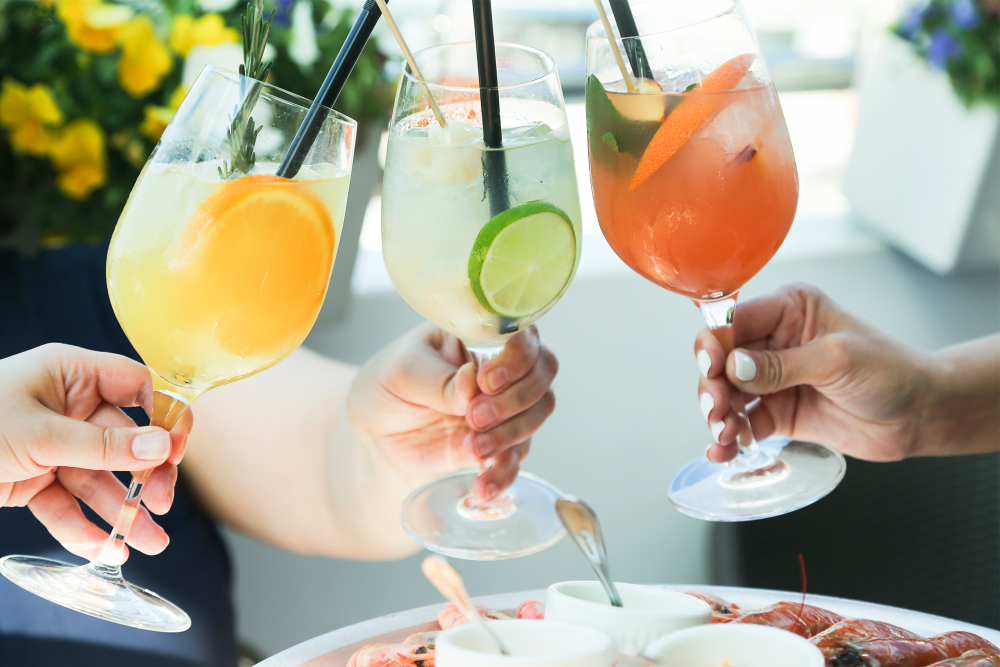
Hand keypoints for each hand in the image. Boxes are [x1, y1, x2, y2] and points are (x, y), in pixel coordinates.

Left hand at [0, 344, 191, 559]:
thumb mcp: (40, 434)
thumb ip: (103, 445)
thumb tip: (163, 447)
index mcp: (72, 375)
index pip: (137, 388)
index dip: (162, 417)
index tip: (175, 451)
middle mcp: (68, 407)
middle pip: (125, 441)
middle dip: (145, 476)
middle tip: (160, 504)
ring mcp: (51, 445)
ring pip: (99, 478)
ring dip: (123, 511)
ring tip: (148, 542)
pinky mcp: (33, 480)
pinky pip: (67, 503)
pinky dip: (84, 526)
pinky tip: (105, 548)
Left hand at [348, 324, 557, 501]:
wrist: (377, 430)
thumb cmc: (388, 383)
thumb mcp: (401, 371)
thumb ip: (438, 379)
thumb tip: (472, 384)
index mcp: (480, 336)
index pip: (522, 336)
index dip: (515, 359)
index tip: (486, 381)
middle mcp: (503, 367)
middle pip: (542, 374)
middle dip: (515, 400)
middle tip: (474, 417)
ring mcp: (505, 406)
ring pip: (537, 414)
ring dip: (511, 435)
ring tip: (473, 449)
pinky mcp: (499, 443)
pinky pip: (516, 459)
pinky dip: (504, 474)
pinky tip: (483, 487)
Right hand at [695, 284, 937, 462]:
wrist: (921, 415)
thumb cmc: (892, 372)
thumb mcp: (837, 359)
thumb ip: (782, 364)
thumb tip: (733, 367)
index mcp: (788, 309)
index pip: (734, 321)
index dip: (715, 344)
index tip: (713, 368)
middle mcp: (773, 340)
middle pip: (720, 360)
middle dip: (713, 386)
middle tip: (719, 410)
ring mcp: (771, 378)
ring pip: (725, 393)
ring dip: (718, 415)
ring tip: (725, 435)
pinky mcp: (776, 412)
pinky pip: (741, 423)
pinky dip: (728, 438)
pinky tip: (723, 450)